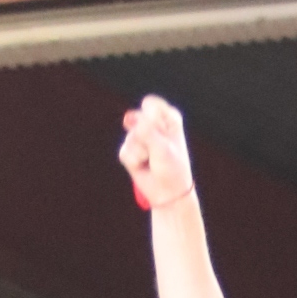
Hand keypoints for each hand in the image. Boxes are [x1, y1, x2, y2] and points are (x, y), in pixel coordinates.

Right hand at [120, 94, 194, 209]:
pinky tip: (143, 166)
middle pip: (137, 120)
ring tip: (152, 160)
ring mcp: (139, 135)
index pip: (150, 104)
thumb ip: (146, 130)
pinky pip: (124, 151)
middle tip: (158, 150)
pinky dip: (134, 162)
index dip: (152, 120)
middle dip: (146, 138)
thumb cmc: (172, 168)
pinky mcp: (129, 149)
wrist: (168, 193)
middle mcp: (153, 123)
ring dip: (141, 153)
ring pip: (130, 137)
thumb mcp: (163, 147)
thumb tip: (127, 118)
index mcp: (168, 117)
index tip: (163, 134)